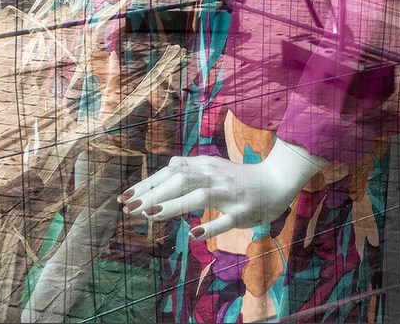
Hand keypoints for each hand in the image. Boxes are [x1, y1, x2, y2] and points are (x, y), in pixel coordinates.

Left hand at [118, 139, 326, 239]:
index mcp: (203, 165)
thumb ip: (189, 173)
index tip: (125, 196)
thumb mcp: (211, 170)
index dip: (147, 183)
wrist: (274, 182)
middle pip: (178, 180)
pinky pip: (224, 219)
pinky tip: (194, 234)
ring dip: (173, 205)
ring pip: (197, 197)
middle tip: (128, 207)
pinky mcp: (241, 212)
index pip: (170, 172)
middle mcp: (212, 176)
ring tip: (150, 214)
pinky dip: (209, 226)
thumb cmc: (237, 179)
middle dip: (152, 193)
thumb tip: (162, 177)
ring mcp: (227, 193)